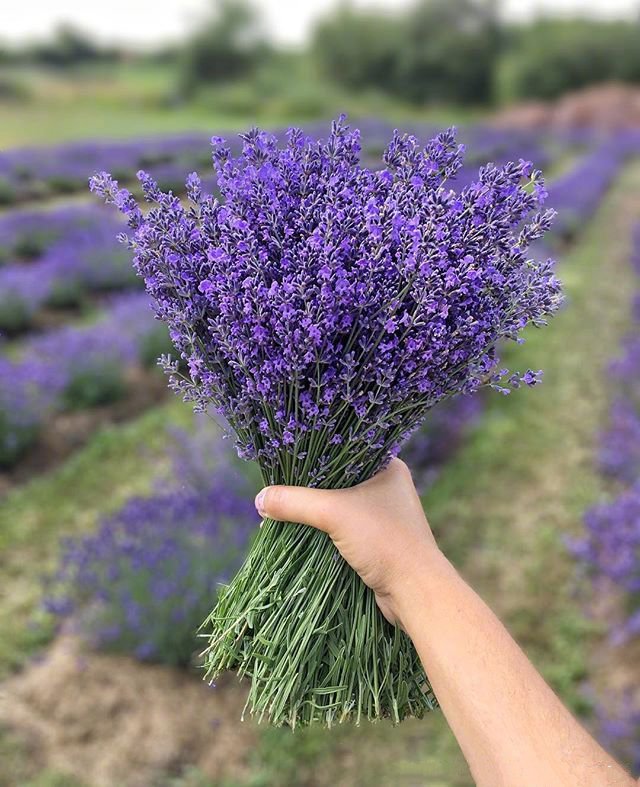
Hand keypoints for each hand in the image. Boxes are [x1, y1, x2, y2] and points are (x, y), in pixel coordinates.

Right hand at [254, 458, 441, 623]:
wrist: (416, 592)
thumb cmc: (384, 541)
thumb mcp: (334, 513)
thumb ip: (295, 502)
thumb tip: (259, 499)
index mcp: (387, 467)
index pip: (342, 451)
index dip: (312, 457)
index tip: (283, 463)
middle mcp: (386, 487)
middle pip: (335, 481)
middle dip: (307, 490)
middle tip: (276, 491)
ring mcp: (381, 516)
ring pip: (337, 507)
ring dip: (312, 514)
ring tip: (280, 513)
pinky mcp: (375, 542)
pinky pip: (340, 529)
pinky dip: (321, 533)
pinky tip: (298, 534)